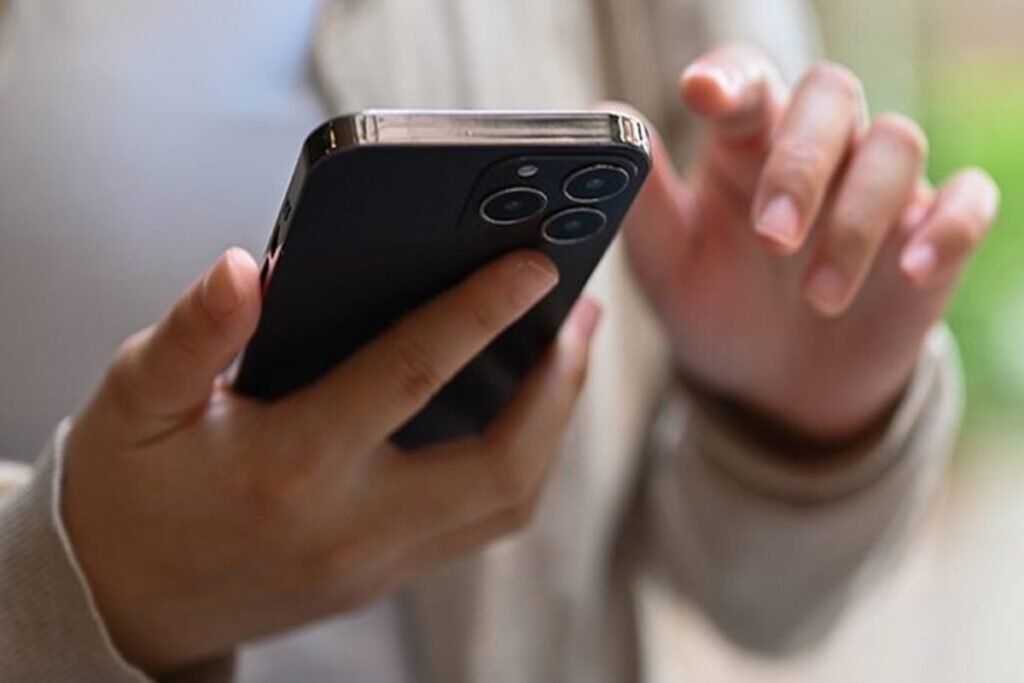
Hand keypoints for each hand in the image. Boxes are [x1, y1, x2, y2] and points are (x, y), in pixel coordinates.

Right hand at [64, 248, 598, 673]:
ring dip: (551, 430)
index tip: (536, 263)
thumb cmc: (127, 491)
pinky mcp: (384, 579)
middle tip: (581, 317)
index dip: (480, 312)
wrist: (120, 603)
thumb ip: (194, 333)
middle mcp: (351, 525)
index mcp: (291, 466)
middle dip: (559, 387)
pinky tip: (517, 416)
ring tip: (564, 358)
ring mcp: (376, 563)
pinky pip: (479, 524)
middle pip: (500, 465)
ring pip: (505, 504)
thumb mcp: (135, 400)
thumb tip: (243, 268)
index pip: (411, 376)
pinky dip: (516, 464)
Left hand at [622, 44, 999, 440]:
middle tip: (770, 238)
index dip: (732, 79)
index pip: (748, 80)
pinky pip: (968, 200)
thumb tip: (603, 121)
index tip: (704, 95)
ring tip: (817, 298)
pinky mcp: (930, 234)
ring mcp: (879, 188)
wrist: (772, 383)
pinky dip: (950, 224)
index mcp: (743, 145)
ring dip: (858, 219)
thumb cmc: (713, 305)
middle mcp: (817, 151)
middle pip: (831, 96)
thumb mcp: (666, 263)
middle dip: (801, 163)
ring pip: (896, 145)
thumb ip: (642, 198)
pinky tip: (915, 268)